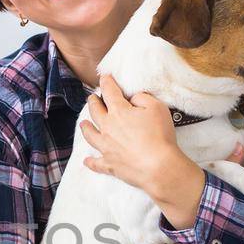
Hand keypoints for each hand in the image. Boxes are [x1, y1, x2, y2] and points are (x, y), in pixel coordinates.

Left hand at [80, 73, 243, 198]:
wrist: (158, 166)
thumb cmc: (159, 135)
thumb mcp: (157, 107)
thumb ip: (142, 98)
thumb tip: (132, 99)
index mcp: (119, 111)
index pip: (109, 92)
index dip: (107, 82)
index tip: (105, 77)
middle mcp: (108, 127)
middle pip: (95, 111)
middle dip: (93, 102)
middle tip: (92, 98)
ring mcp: (106, 147)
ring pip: (90, 135)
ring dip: (86, 128)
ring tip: (83, 124)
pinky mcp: (109, 164)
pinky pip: (96, 163)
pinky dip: (91, 161)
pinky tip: (87, 160)